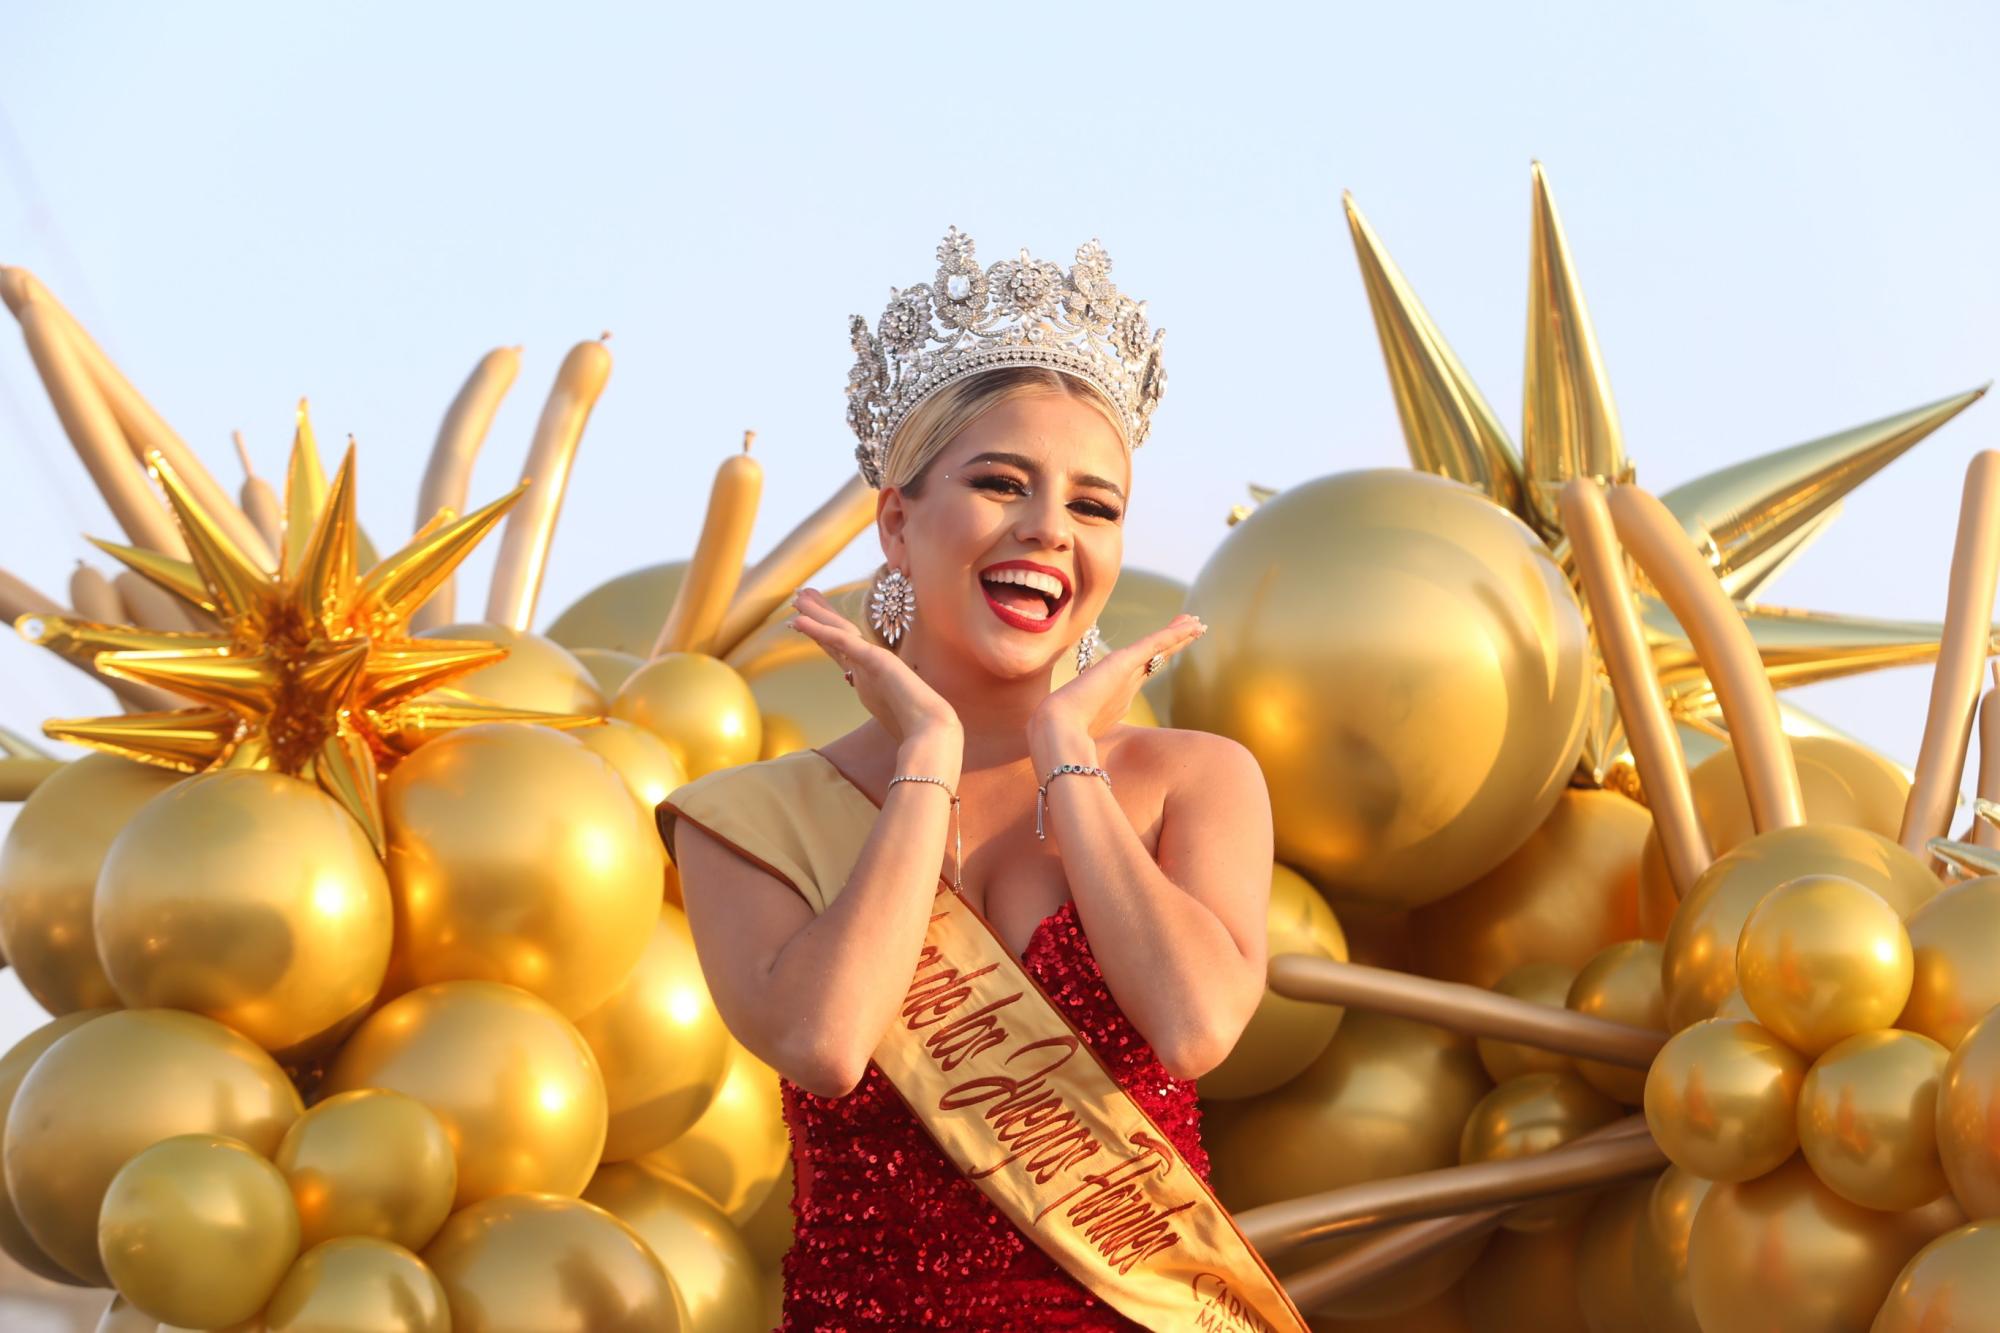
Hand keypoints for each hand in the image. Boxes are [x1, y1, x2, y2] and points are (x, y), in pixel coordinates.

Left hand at [787, 587, 960, 745]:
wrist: (933, 732)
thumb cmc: (919, 730)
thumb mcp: (893, 717)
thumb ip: (885, 708)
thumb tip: (881, 711)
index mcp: (872, 678)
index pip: (843, 652)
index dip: (823, 636)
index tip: (807, 623)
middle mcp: (869, 666)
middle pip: (839, 635)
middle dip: (820, 615)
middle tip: (801, 596)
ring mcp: (872, 662)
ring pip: (838, 631)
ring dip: (817, 613)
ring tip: (799, 596)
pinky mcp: (875, 661)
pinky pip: (841, 642)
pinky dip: (819, 630)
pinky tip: (798, 621)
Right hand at [1031, 613, 1205, 744]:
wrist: (1058, 729)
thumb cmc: (1065, 735)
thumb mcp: (1088, 735)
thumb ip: (1097, 733)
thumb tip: (1095, 747)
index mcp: (1116, 696)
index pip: (1142, 674)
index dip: (1158, 661)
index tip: (1171, 650)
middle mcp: (1122, 680)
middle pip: (1154, 656)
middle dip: (1172, 640)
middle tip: (1189, 624)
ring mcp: (1122, 669)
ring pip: (1159, 647)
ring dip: (1179, 634)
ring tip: (1196, 621)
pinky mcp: (1122, 662)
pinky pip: (1155, 644)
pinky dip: (1174, 634)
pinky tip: (1191, 626)